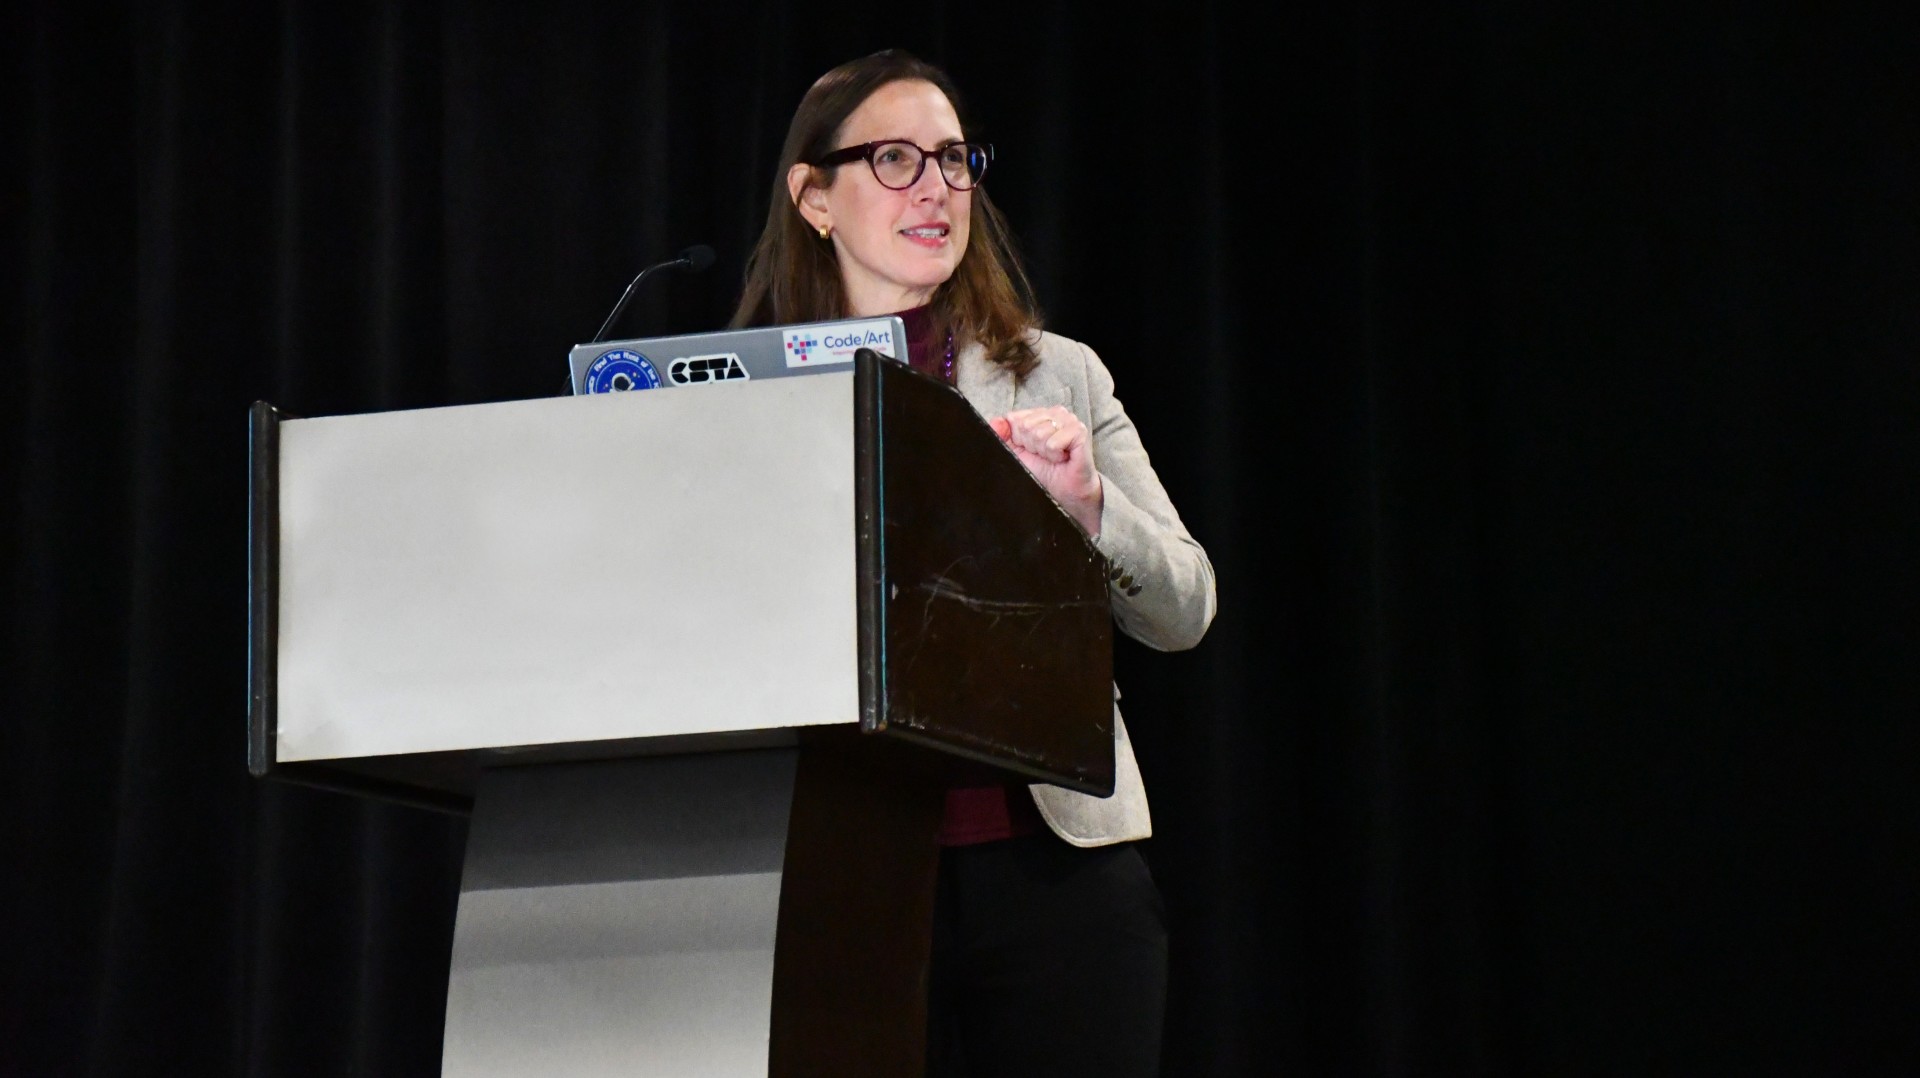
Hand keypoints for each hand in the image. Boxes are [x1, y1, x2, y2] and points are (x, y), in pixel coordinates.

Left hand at [989, 405, 1102, 536]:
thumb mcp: (1016, 452)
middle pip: (1025, 425)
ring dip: (1044, 452)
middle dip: (1031, 446)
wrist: (1064, 491)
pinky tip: (1063, 458)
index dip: (1018, 440)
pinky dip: (1054, 455)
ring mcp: (1069, 419)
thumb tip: (997, 421)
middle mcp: (1054, 412)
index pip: (1014, 418)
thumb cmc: (1043, 471)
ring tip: (1054, 457)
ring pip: (1039, 434)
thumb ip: (1002, 435)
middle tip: (1044, 455)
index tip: (1031, 450)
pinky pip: (1053, 443)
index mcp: (1038, 414)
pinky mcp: (1079, 431)